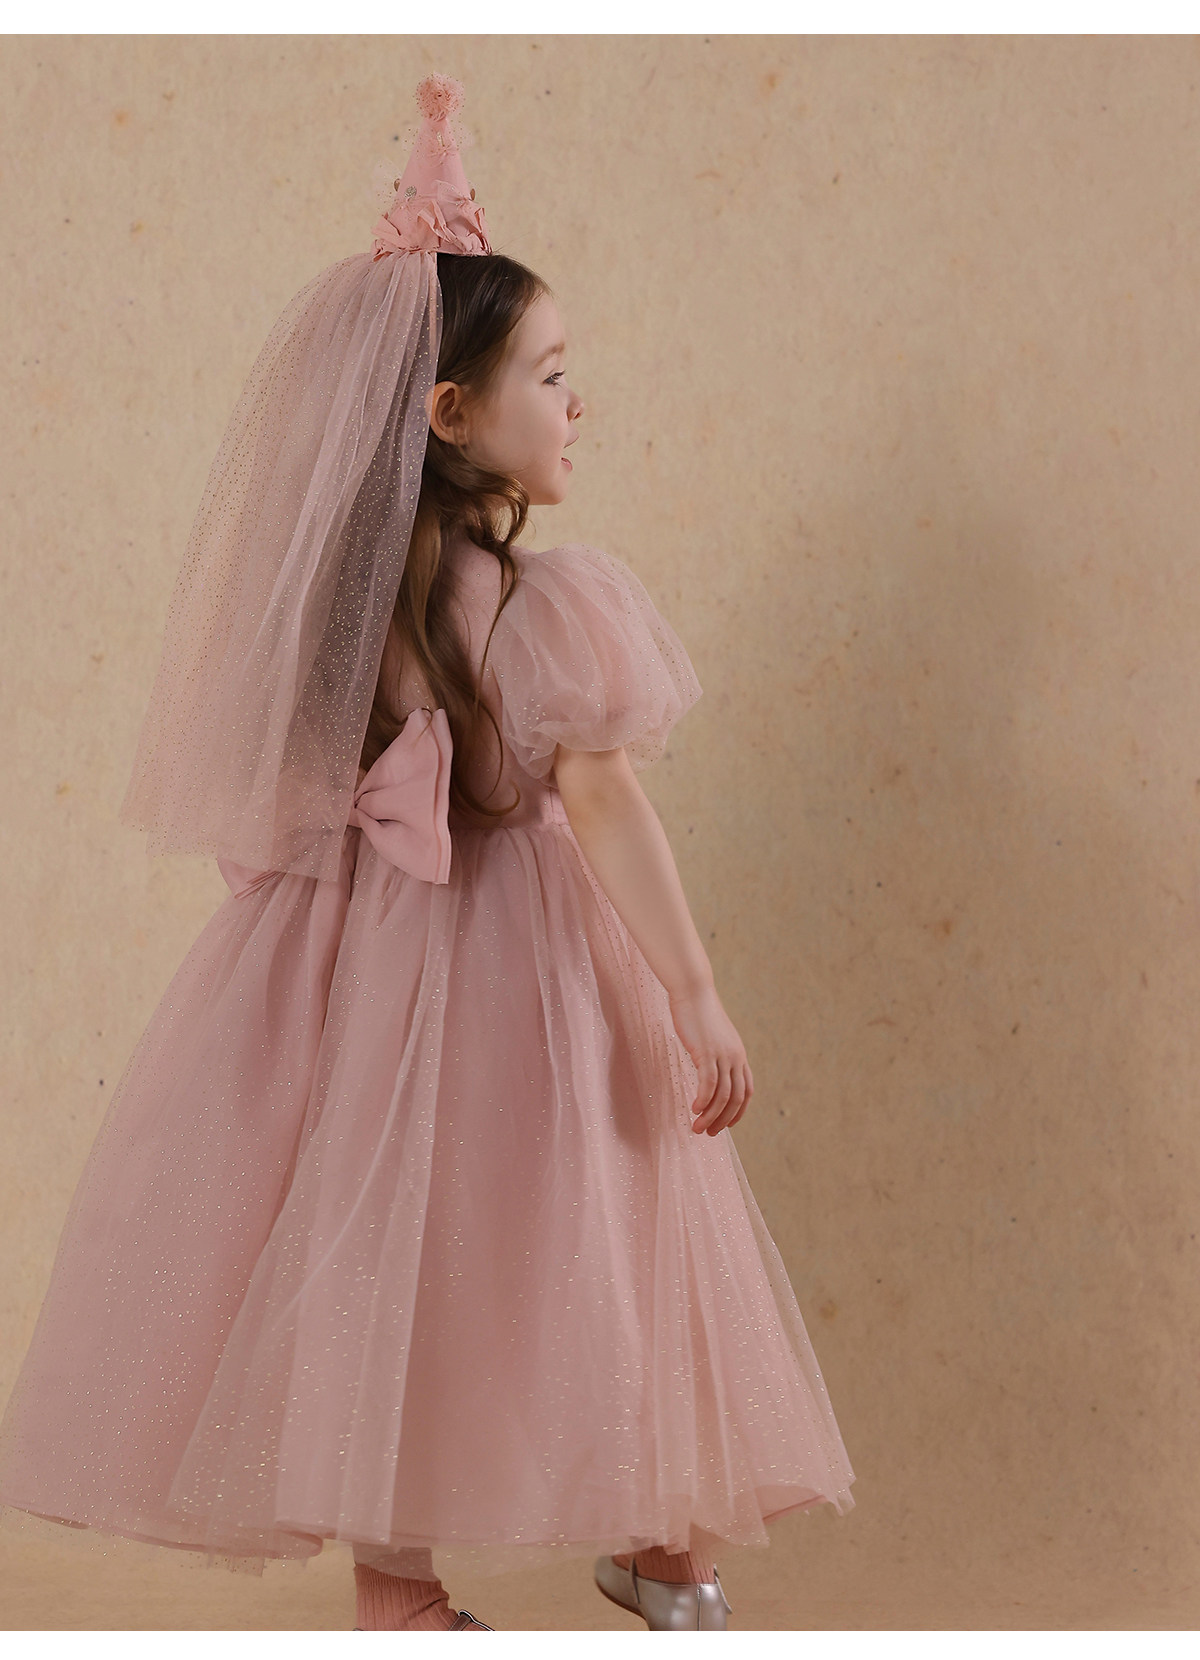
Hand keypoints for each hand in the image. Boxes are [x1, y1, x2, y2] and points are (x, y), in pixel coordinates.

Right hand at [667, 982, 753, 1134]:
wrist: (693, 991)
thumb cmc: (698, 1013)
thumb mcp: (712, 1037)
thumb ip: (715, 1054)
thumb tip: (707, 1067)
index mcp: (739, 1055)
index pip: (747, 1091)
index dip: (739, 1111)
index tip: (727, 1125)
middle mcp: (735, 1057)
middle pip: (736, 1098)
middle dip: (723, 1120)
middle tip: (708, 1133)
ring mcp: (722, 1055)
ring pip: (722, 1095)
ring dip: (711, 1116)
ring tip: (697, 1128)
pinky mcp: (706, 1052)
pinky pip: (708, 1083)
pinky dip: (703, 1100)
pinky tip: (694, 1109)